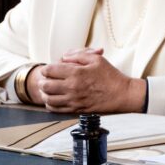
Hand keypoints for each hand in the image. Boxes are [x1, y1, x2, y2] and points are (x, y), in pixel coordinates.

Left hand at [27, 47, 145, 113]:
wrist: (122, 95)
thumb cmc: (111, 76)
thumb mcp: (97, 59)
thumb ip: (78, 55)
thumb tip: (64, 57)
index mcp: (76, 73)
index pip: (51, 70)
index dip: (46, 69)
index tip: (47, 69)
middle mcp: (72, 88)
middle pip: (46, 85)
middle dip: (42, 81)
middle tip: (44, 79)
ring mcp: (74, 100)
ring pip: (49, 99)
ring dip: (44, 94)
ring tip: (46, 90)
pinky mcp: (76, 110)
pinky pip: (57, 110)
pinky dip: (50, 105)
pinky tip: (52, 101)